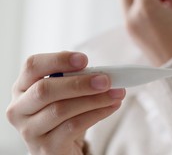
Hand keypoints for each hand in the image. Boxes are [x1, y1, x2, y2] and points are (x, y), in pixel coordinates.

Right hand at [6, 51, 125, 154]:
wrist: (60, 146)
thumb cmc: (62, 113)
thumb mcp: (64, 92)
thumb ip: (74, 78)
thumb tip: (101, 72)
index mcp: (23, 87)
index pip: (32, 66)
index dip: (58, 60)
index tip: (84, 59)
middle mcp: (20, 108)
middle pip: (45, 90)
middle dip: (79, 83)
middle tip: (106, 80)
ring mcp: (30, 130)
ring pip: (61, 109)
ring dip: (95, 99)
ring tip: (116, 93)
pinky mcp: (46, 148)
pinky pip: (73, 126)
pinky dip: (97, 114)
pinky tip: (112, 106)